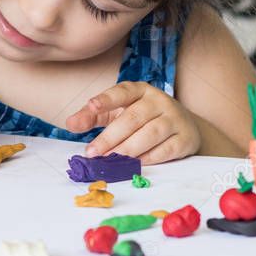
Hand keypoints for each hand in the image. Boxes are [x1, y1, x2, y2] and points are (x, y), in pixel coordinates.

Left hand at [64, 81, 200, 164]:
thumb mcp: (117, 112)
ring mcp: (174, 118)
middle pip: (133, 118)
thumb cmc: (142, 117)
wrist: (183, 126)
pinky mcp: (185, 138)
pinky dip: (148, 158)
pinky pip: (165, 150)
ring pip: (150, 134)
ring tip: (110, 160)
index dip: (106, 99)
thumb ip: (92, 116)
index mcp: (139, 90)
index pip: (122, 91)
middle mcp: (158, 100)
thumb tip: (71, 123)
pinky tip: (133, 165)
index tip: (91, 106)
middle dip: (110, 137)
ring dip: (128, 149)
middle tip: (92, 153)